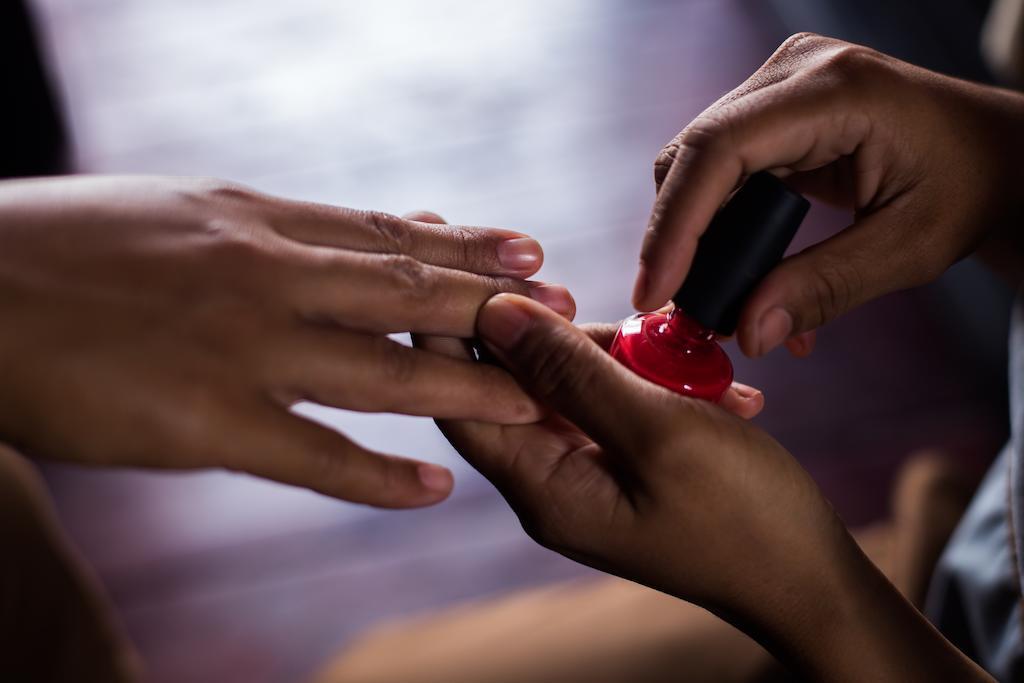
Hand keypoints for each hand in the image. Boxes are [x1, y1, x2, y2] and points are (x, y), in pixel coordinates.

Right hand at [0, 175, 573, 507]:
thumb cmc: (71, 246)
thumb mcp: (183, 212)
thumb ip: (266, 233)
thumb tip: (333, 244)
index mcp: (257, 221)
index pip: (387, 234)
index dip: (468, 244)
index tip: (531, 249)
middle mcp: (266, 276)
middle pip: (409, 292)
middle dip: (496, 307)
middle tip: (567, 315)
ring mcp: (242, 349)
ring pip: (385, 369)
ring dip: (470, 388)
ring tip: (536, 401)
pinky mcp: (206, 423)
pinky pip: (314, 456)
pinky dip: (378, 476)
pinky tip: (431, 489)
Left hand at [422, 294, 991, 680]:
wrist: (810, 580)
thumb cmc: (743, 515)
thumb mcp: (658, 431)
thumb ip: (571, 371)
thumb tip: (494, 315)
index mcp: (543, 488)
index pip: (462, 403)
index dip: (455, 336)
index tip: (473, 272)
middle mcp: (553, 484)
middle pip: (518, 387)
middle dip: (559, 337)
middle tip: (607, 310)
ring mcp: (590, 475)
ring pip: (574, 386)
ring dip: (624, 357)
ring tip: (690, 363)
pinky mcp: (625, 466)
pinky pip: (616, 403)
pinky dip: (654, 381)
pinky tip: (711, 386)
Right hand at [635, 33, 1023, 357]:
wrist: (993, 153)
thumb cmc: (968, 188)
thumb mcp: (908, 248)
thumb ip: (825, 288)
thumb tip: (747, 333)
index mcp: (835, 91)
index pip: (720, 149)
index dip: (675, 223)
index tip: (653, 292)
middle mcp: (795, 72)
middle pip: (694, 155)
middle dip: (679, 239)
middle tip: (687, 312)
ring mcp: (779, 84)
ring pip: (697, 165)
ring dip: (699, 237)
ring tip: (724, 302)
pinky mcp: (773, 107)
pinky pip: (721, 169)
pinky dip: (722, 225)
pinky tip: (745, 273)